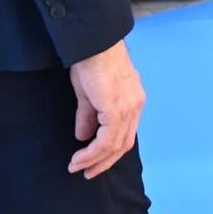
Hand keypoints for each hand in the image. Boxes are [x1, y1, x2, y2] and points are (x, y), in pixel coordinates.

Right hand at [68, 39, 144, 178]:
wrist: (93, 42)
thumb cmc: (91, 59)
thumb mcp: (89, 92)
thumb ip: (89, 115)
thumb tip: (83, 136)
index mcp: (133, 99)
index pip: (125, 133)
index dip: (109, 150)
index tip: (91, 161)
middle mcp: (135, 105)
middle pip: (124, 144)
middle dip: (104, 162)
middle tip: (86, 172)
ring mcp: (128, 107)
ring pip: (115, 145)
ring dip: (94, 160)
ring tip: (77, 166)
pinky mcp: (116, 109)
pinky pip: (106, 140)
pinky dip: (92, 152)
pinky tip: (79, 157)